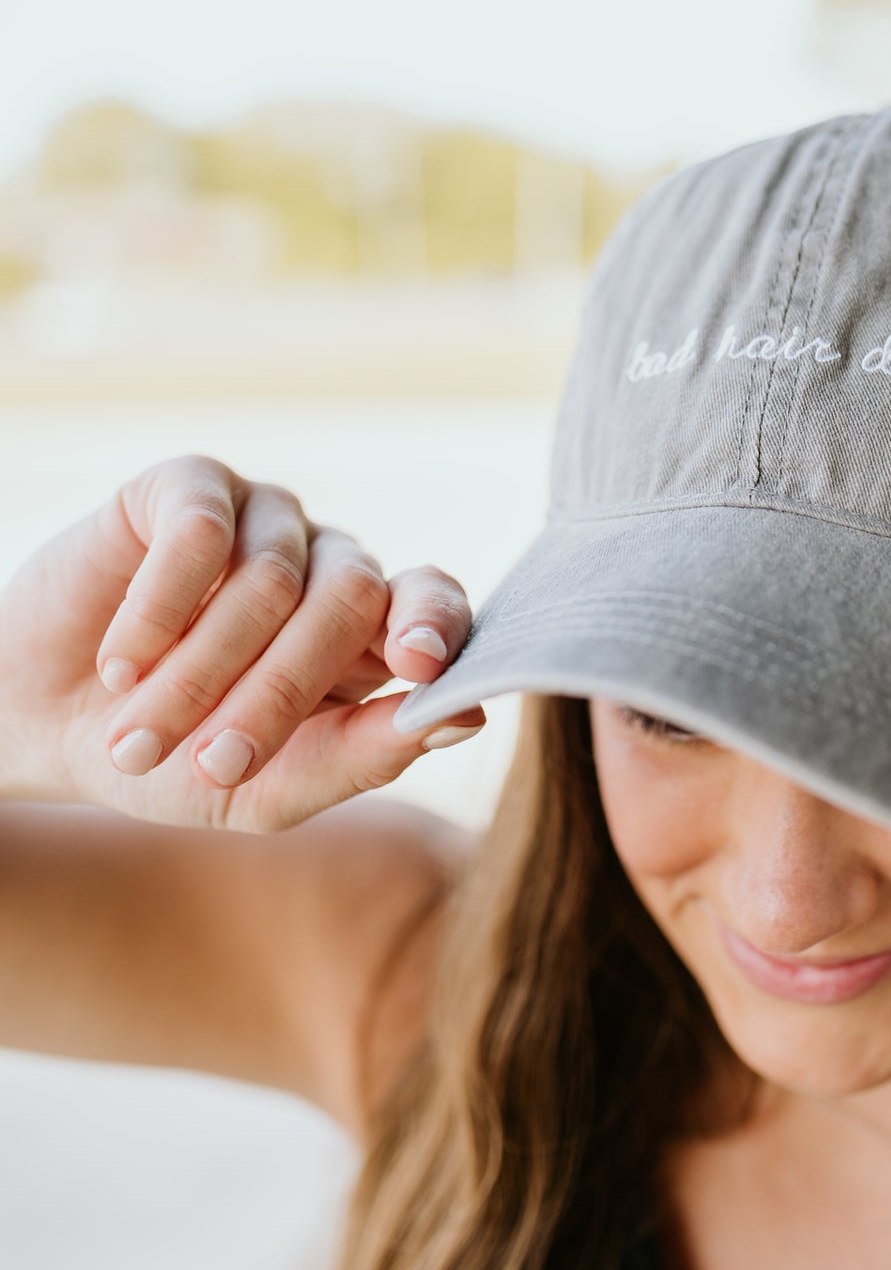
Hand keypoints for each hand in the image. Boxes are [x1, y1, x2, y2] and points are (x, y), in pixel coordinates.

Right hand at [0, 454, 483, 830]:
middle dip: (279, 696)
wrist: (40, 729)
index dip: (437, 625)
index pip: (434, 600)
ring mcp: (263, 518)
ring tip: (136, 737)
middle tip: (210, 767)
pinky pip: (203, 531)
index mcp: (367, 632)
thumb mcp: (268, 785)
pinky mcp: (191, 485)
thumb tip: (469, 718)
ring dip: (201, 673)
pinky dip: (161, 608)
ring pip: (272, 577)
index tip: (419, 666)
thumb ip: (365, 755)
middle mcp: (327, 563)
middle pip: (352, 598)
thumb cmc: (172, 762)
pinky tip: (121, 662)